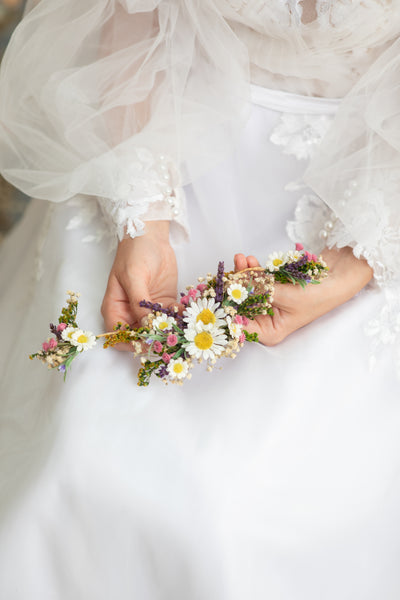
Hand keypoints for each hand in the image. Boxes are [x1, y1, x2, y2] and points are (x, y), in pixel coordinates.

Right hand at [101, 221, 177, 349]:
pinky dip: (180, 319)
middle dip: (155, 339)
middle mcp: (130, 313)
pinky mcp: (164, 303)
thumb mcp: (134, 277)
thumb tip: (147, 326)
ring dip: (171, 330)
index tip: (150, 343)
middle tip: (172, 338)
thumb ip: (139, 303)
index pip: (119, 336)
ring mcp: (148, 309)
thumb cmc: (134, 253)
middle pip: (140, 336)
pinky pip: (172, 317)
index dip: (132, 343)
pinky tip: (188, 314)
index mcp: (115, 309)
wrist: (151, 235)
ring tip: (183, 327)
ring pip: (158, 329)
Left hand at [234, 247, 372, 345]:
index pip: (239, 325)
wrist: (338, 277)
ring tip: (241, 259)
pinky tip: (249, 260)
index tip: (218, 295)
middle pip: (240, 305)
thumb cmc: (319, 295)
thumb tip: (234, 283)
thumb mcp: (285, 296)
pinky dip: (251, 270)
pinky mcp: (271, 287)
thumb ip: (258, 290)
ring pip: (246, 289)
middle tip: (227, 272)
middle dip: (234, 287)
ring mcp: (267, 303)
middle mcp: (266, 320)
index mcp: (269, 332)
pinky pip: (255, 280)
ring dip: (242, 274)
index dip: (227, 311)